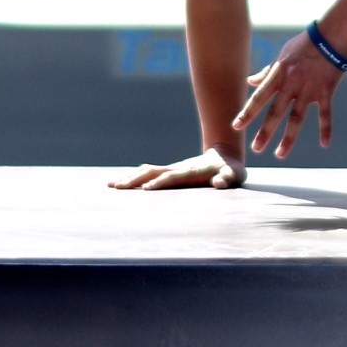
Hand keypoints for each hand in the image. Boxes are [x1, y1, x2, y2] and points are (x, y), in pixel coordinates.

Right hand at [110, 146, 246, 190]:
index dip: (160, 182)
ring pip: (147, 172)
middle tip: (118, 187)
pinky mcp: (170, 173)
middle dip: (136, 180)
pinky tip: (121, 184)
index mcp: (192, 171)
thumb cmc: (231, 170)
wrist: (225, 155)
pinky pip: (149, 174)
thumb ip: (227, 178)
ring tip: (112, 185)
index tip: (145, 190)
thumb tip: (220, 183)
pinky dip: (134, 178)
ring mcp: (173, 169)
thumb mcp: (234, 175)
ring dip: (130, 178)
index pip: (173, 177)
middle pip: (153, 172)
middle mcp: (178, 168)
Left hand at [233, 31, 345, 158]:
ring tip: (280, 154)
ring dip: (289, 137)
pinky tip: (325, 144)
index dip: (247, 112)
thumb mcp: (281, 56)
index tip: (236, 126)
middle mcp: (291, 84)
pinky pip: (325, 113)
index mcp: (279, 75)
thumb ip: (266, 73)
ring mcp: (309, 89)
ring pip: (297, 117)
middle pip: (276, 111)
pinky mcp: (325, 91)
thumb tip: (249, 81)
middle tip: (256, 149)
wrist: (330, 35)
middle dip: (265, 131)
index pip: (259, 97)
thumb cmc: (303, 45)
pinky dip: (326, 128)